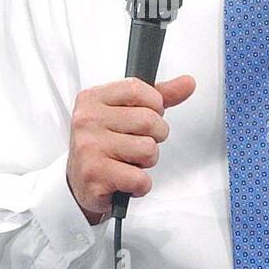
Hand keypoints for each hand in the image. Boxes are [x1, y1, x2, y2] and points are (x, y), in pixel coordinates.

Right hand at [66, 75, 195, 223]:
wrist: (80, 183)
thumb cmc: (105, 145)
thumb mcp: (127, 114)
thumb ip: (159, 96)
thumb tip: (188, 83)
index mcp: (92, 98)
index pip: (137, 89)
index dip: (153, 106)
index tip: (146, 117)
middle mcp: (87, 120)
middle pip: (148, 120)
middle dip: (154, 138)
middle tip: (136, 146)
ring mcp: (89, 147)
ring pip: (148, 149)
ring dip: (146, 162)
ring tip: (128, 163)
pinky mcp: (94, 174)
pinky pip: (139, 178)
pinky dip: (140, 185)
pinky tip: (125, 181)